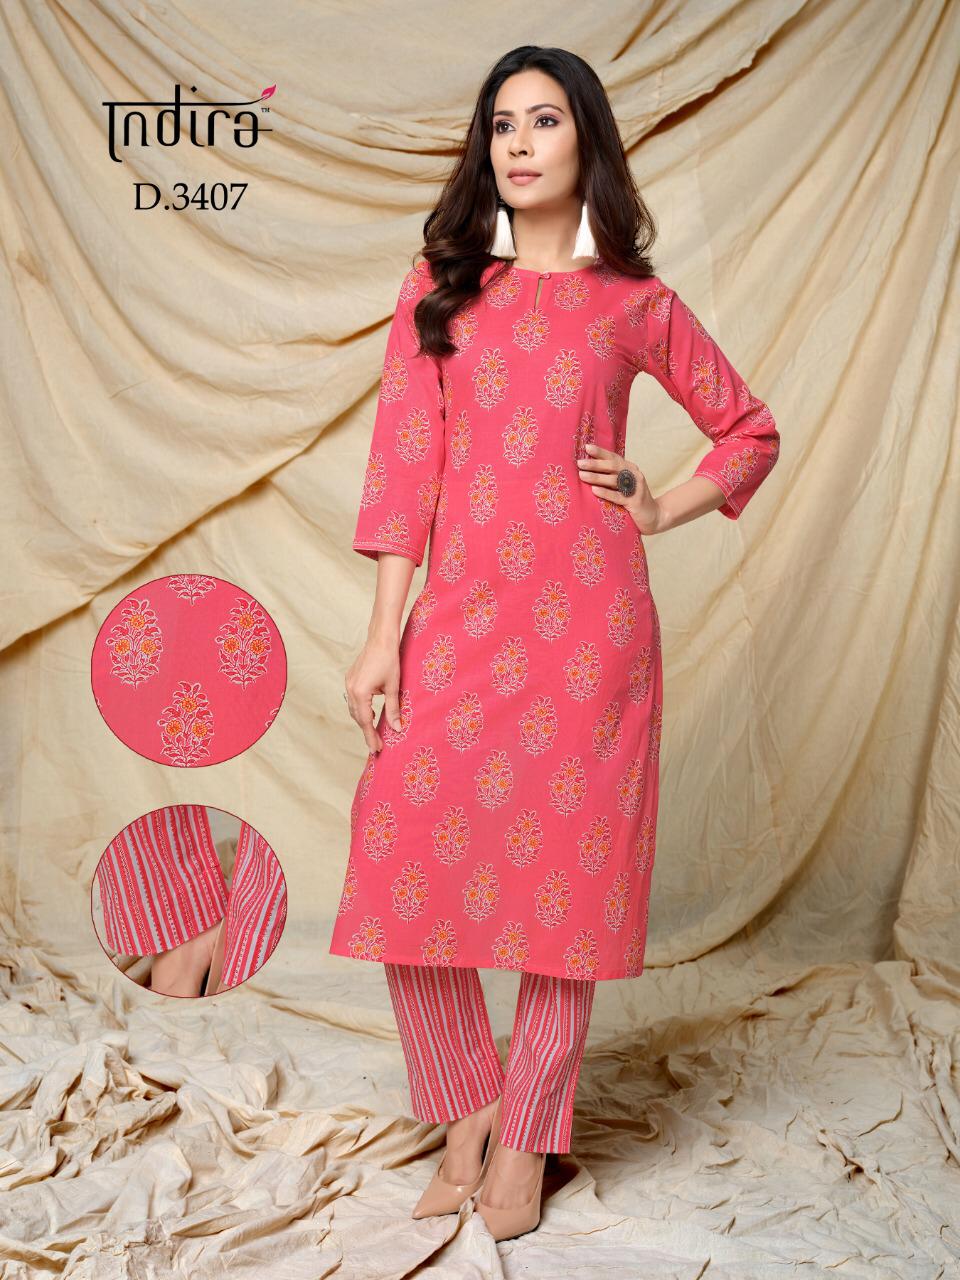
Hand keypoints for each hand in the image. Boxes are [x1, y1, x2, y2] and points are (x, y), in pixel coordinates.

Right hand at [344, 637, 402, 752]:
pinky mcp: (350, 679)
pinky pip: (353, 700)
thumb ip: (393, 709)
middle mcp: (350, 689)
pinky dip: (360, 709)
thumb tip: (397, 728)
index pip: (365, 721)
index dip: (371, 737)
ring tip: (373, 733)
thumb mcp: (393, 687)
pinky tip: (369, 714)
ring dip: (363, 721)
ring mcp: (348, 683)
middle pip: (357, 717)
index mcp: (360, 692)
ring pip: (353, 709)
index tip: (376, 749)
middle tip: (377, 745)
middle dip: (367, 732)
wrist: (381, 639)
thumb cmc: (389, 660)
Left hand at [576, 443, 664, 534]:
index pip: (614, 458)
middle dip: (595, 464)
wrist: (654, 516)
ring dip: (597, 477)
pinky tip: (594, 490)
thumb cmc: (634, 499)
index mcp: (631, 469)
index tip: (587, 447)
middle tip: (580, 463)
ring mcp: (636, 488)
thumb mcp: (625, 485)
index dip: (601, 452)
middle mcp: (634, 475)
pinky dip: (605, 492)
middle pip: (613, 466)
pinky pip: (618, 496)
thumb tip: (588, 470)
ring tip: (582, 476)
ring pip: (614, 480)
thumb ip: (612, 476)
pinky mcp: (635, 502)